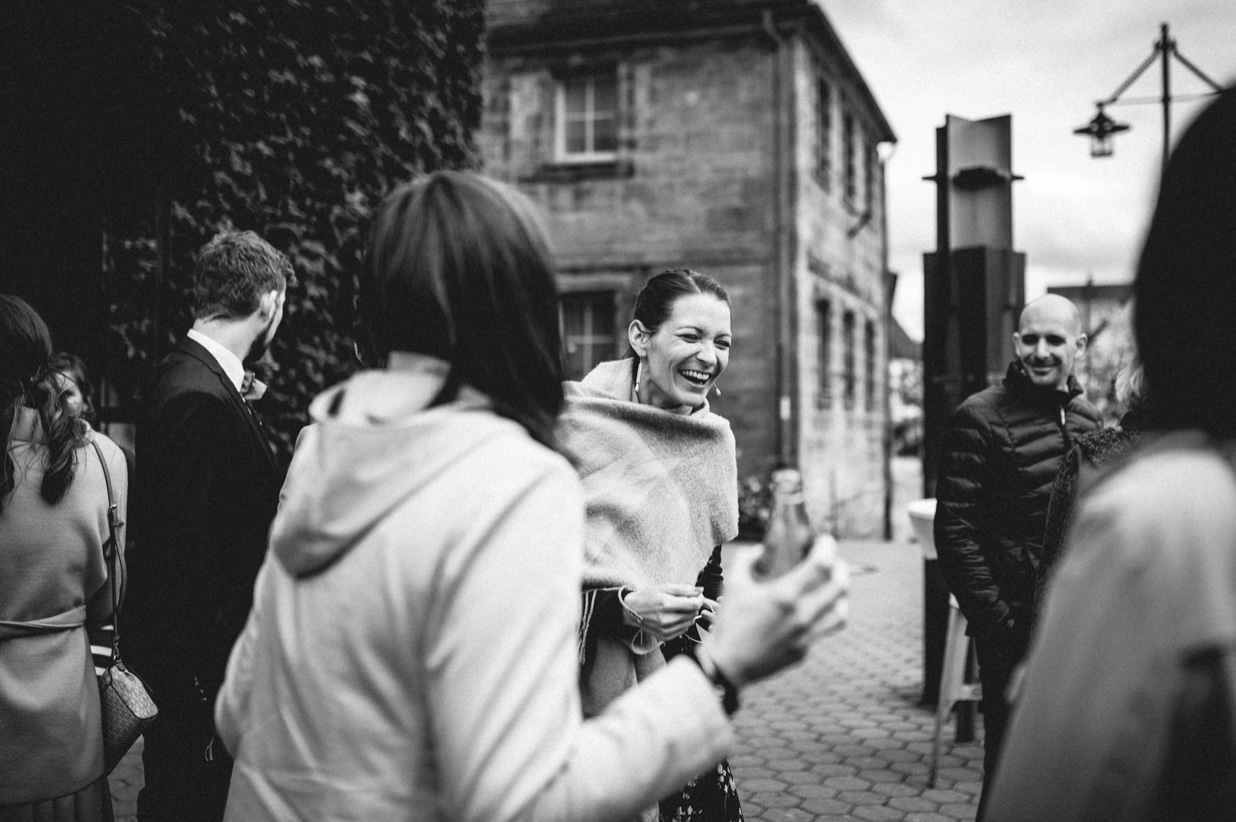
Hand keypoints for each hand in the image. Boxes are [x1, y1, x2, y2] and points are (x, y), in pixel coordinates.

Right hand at [622, 584, 705, 641]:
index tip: (698, 595)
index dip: (699, 599)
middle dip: (694, 606)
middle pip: (693, 614)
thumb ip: (683, 589)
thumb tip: (700, 590)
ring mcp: (666, 630)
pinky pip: (683, 630)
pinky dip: (682, 622)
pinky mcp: (665, 637)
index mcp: (666, 604)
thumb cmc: (647, 596)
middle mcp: (666, 619)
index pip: (693, 605)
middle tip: (687, 599)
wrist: (631, 610)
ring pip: (690, 623)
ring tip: (679, 608)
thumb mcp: (664, 587)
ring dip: (689, 614)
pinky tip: (674, 616)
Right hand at [702, 535, 848, 687]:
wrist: (728, 664)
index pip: (821, 565)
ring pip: (841, 611)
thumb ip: (746, 560)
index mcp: (784, 595)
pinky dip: (825, 615)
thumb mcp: (732, 584)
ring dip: (841, 595)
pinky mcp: (804, 650)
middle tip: (833, 562)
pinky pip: (825, 629)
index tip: (825, 540)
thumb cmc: (729, 622)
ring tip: (833, 587)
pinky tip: (815, 609)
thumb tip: (760, 549)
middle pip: (839, 586)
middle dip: (840, 568)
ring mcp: (806, 635)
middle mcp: (802, 615)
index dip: (828, 548)